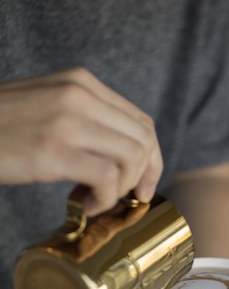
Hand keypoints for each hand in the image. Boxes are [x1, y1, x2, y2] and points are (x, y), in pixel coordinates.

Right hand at [0, 67, 162, 214]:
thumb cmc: (1, 127)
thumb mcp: (48, 106)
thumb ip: (85, 118)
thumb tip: (122, 154)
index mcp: (81, 82)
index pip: (140, 121)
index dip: (152, 158)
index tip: (144, 184)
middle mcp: (80, 94)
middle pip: (144, 140)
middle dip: (147, 177)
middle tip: (132, 199)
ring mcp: (68, 120)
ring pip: (132, 158)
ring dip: (123, 189)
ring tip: (98, 201)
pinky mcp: (55, 149)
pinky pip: (108, 178)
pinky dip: (106, 199)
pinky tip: (85, 205)